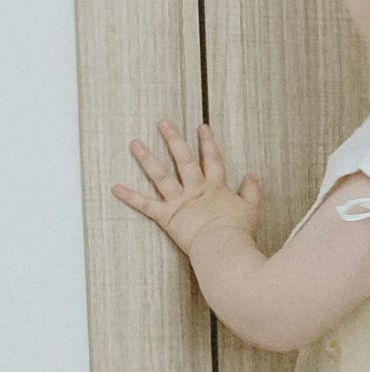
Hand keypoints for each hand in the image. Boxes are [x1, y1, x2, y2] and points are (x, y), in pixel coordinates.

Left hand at [111, 120, 260, 256]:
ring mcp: (179, 201)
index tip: (201, 127)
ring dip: (147, 159)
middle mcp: (196, 189)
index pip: (212, 159)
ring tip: (135, 144)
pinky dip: (130, 197)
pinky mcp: (167, 217)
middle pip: (184, 160)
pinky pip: (146, 205)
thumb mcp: (251, 209)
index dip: (207, 143)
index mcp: (216, 187)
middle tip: (163, 123)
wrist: (222, 247)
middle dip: (173, 140)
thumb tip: (252, 176)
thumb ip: (251, 191)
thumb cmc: (238, 231)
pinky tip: (115, 187)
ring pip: (161, 176)